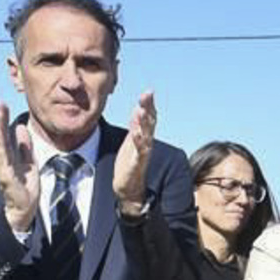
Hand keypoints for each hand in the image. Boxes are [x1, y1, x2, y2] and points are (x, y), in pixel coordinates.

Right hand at [0, 101, 39, 233]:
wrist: (24, 207)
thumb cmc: (25, 185)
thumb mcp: (28, 160)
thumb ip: (24, 145)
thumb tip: (21, 127)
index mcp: (7, 155)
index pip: (3, 133)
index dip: (1, 119)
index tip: (2, 104)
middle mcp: (1, 159)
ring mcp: (2, 168)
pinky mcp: (7, 178)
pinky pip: (4, 162)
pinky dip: (1, 150)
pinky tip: (0, 140)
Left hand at [112, 90, 157, 211]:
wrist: (129, 188)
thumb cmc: (130, 164)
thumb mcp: (132, 141)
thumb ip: (137, 125)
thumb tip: (140, 108)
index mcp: (143, 137)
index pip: (149, 118)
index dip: (149, 105)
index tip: (149, 92)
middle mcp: (146, 143)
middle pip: (150, 123)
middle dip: (149, 109)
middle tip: (148, 95)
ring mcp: (143, 154)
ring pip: (146, 135)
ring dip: (145, 123)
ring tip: (142, 110)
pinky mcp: (137, 164)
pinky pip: (140, 152)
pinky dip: (139, 142)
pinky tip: (137, 134)